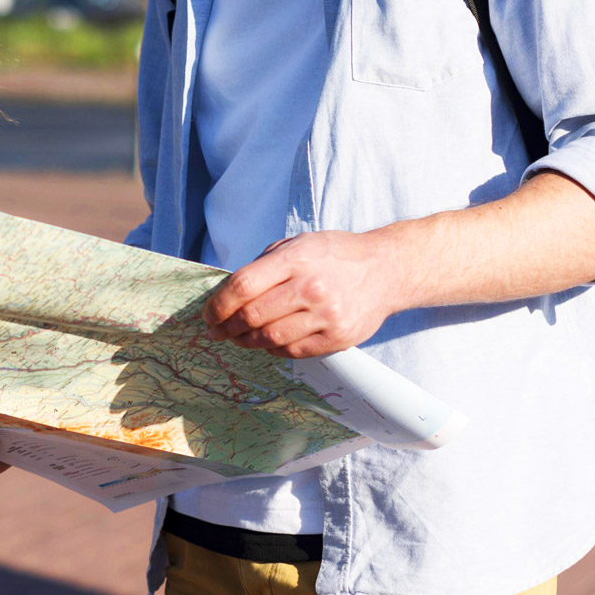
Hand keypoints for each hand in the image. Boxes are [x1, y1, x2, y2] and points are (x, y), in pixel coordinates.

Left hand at [204, 229, 401, 357]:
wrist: (386, 270)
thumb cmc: (336, 255)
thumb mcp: (299, 244)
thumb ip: (265, 264)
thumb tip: (229, 291)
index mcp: (297, 259)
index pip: (243, 286)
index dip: (218, 304)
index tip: (208, 314)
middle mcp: (311, 287)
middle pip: (252, 315)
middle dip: (227, 327)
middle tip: (217, 331)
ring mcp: (326, 315)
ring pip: (270, 338)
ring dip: (246, 341)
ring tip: (238, 338)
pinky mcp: (338, 337)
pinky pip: (292, 351)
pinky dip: (272, 350)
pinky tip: (266, 343)